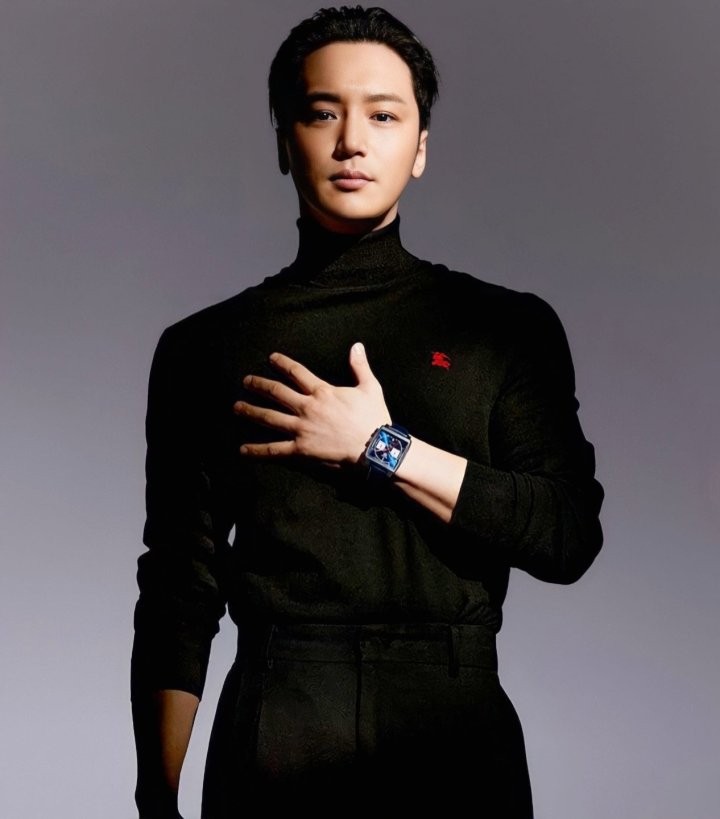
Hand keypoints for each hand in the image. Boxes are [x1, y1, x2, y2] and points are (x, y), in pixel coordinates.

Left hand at [234, 342, 390, 464]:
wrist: (375, 448)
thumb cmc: (374, 418)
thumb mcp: (370, 388)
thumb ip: (360, 366)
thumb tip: (357, 346)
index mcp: (322, 392)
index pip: (297, 373)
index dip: (282, 364)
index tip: (271, 358)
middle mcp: (307, 407)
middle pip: (277, 392)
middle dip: (259, 385)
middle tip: (246, 381)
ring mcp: (301, 429)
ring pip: (269, 418)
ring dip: (251, 411)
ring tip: (237, 407)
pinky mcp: (301, 449)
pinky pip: (275, 449)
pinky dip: (257, 450)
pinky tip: (242, 449)